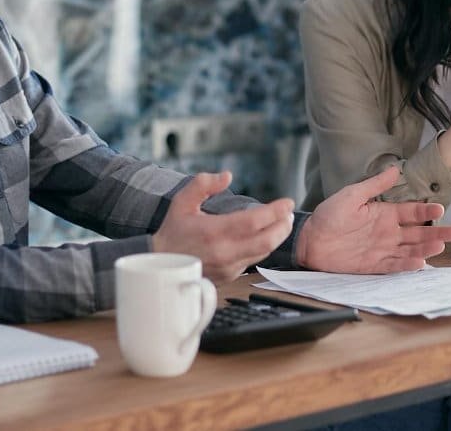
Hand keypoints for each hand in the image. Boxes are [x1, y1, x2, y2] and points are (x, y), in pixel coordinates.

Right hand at [152, 171, 294, 282]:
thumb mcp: (182, 201)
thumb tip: (227, 175)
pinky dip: (262, 247)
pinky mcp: (230, 276)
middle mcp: (224, 252)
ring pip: (263, 253)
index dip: (275, 211)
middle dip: (284, 226)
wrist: (162, 264)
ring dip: (277, 237)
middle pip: (267, 241)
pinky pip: (253, 261)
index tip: (287, 202)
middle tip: (289, 214)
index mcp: (214, 232)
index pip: (254, 221)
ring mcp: (229, 267)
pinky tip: (264, 237)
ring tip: (282, 223)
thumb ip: (203, 184)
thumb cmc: (173, 231)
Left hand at [294, 167, 450, 273]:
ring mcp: (382, 249)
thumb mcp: (352, 195)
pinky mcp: (373, 265)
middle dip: (437, 233)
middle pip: (418, 233)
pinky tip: (420, 263)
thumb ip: (375, 185)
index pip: (412, 213)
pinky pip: (394, 265)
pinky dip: (407, 265)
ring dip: (426, 249)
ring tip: (440, 246)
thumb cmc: (328, 215)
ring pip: (410, 250)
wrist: (309, 239)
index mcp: (384, 214)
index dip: (426, 212)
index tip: (440, 209)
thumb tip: (395, 169)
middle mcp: (387, 233)